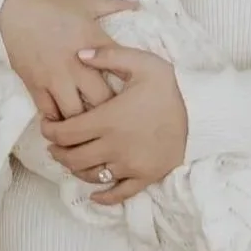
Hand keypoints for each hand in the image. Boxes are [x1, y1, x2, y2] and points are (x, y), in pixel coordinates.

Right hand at [0, 0, 134, 121]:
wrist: (15, 7)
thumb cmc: (54, 2)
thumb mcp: (87, 1)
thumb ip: (114, 4)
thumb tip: (138, 3)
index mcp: (95, 43)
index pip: (122, 72)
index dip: (131, 85)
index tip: (135, 91)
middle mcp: (77, 64)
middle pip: (102, 101)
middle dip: (110, 110)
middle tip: (113, 113)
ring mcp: (55, 77)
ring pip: (75, 113)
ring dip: (83, 119)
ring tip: (88, 121)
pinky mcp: (35, 85)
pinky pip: (49, 112)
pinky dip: (58, 119)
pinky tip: (64, 118)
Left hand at [41, 45, 187, 204]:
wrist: (203, 113)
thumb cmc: (171, 87)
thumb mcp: (142, 62)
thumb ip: (108, 55)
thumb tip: (79, 53)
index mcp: (109, 119)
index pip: (65, 132)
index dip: (49, 131)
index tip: (46, 126)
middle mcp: (115, 146)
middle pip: (72, 158)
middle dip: (57, 151)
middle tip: (54, 143)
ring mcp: (130, 165)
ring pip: (90, 176)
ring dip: (74, 170)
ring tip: (71, 160)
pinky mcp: (145, 177)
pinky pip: (120, 194)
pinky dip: (104, 196)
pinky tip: (95, 195)